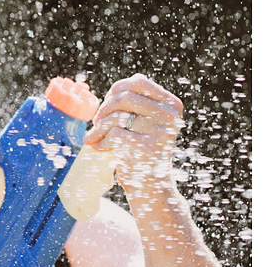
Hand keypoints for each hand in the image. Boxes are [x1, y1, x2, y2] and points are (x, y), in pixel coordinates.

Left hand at [82, 74, 183, 192]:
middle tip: (97, 121)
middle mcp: (170, 117)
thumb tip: (122, 86)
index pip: (139, 81)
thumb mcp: (148, 122)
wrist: (151, 185)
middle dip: (104, 108)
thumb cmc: (144, 149)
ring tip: (95, 135)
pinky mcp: (145, 149)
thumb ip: (137, 102)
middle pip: (124, 97)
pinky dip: (102, 141)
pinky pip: (114, 134)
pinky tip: (100, 148)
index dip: (117, 89)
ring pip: (117, 116)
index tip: (108, 102)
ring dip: (99, 126)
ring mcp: (159, 133)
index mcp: (172, 105)